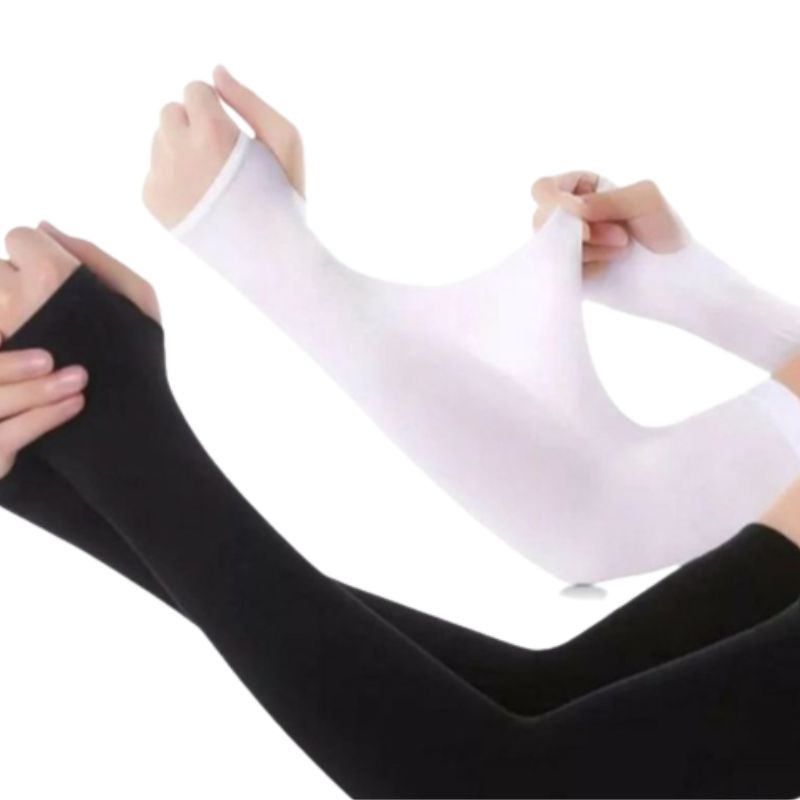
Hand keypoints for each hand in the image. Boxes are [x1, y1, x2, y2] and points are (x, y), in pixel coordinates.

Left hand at [0, 224, 159, 475]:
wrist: (118, 417)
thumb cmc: (138, 352)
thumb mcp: (139, 294)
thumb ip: (92, 253)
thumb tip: (45, 226)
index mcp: (54, 275)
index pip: (20, 236)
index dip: (38, 253)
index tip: (57, 276)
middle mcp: (18, 297)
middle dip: (18, 280)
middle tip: (48, 308)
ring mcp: (4, 328)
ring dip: (8, 307)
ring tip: (37, 331)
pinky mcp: (3, 353)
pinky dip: (7, 333)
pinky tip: (28, 348)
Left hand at [143, 65, 304, 227]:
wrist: (268, 258)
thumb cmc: (283, 196)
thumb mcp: (284, 140)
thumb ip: (249, 100)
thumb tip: (215, 72)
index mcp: (211, 131)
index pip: (194, 90)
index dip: (216, 109)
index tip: (232, 135)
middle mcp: (178, 151)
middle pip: (170, 112)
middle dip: (193, 127)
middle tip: (221, 159)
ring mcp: (161, 177)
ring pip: (159, 140)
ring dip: (181, 151)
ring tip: (212, 183)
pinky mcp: (151, 200)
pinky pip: (155, 170)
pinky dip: (174, 179)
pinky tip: (200, 200)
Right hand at [531, 172, 689, 272]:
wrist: (673, 275)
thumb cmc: (663, 229)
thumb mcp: (645, 198)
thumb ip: (607, 199)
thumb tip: (572, 210)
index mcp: (581, 189)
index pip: (543, 188)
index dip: (554, 201)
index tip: (581, 213)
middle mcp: (569, 217)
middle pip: (542, 220)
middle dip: (580, 230)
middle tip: (620, 238)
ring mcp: (567, 247)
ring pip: (551, 247)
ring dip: (589, 250)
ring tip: (621, 252)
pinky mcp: (570, 274)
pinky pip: (560, 272)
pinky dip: (586, 270)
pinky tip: (608, 268)